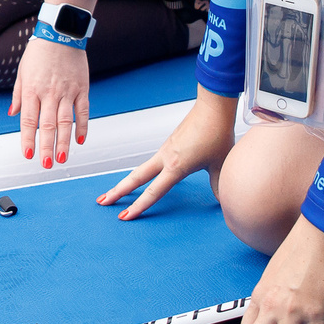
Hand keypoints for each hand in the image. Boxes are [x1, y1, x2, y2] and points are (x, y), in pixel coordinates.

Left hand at [11, 31, 90, 167]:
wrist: (61, 33)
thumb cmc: (38, 53)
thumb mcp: (22, 72)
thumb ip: (18, 95)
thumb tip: (12, 114)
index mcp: (32, 90)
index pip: (29, 120)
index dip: (28, 139)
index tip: (28, 155)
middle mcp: (50, 93)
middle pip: (48, 125)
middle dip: (47, 147)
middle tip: (47, 164)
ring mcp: (67, 91)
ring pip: (66, 121)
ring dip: (64, 142)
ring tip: (63, 159)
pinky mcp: (82, 88)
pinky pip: (83, 111)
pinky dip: (83, 126)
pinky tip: (80, 140)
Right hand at [99, 91, 236, 219]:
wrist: (213, 107)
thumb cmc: (216, 132)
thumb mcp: (220, 164)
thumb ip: (218, 185)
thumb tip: (221, 199)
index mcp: (176, 166)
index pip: (153, 191)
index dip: (138, 206)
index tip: (125, 216)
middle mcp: (166, 158)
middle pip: (135, 178)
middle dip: (118, 191)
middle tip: (102, 202)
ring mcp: (165, 150)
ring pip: (141, 170)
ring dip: (127, 182)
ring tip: (116, 192)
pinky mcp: (169, 144)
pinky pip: (152, 163)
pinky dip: (141, 173)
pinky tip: (143, 178)